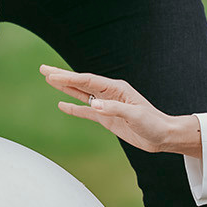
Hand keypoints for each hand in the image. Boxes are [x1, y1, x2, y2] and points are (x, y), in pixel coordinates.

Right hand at [42, 65, 202, 156]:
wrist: (163, 136)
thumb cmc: (153, 124)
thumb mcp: (135, 116)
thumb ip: (114, 109)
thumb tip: (94, 104)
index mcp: (116, 88)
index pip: (87, 81)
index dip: (68, 78)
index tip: (52, 75)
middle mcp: (109, 94)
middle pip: (80, 83)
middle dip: (61, 76)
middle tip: (43, 69)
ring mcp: (107, 105)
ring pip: (81, 94)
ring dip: (65, 88)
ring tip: (49, 80)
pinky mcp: (107, 118)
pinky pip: (86, 111)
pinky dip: (74, 107)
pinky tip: (62, 105)